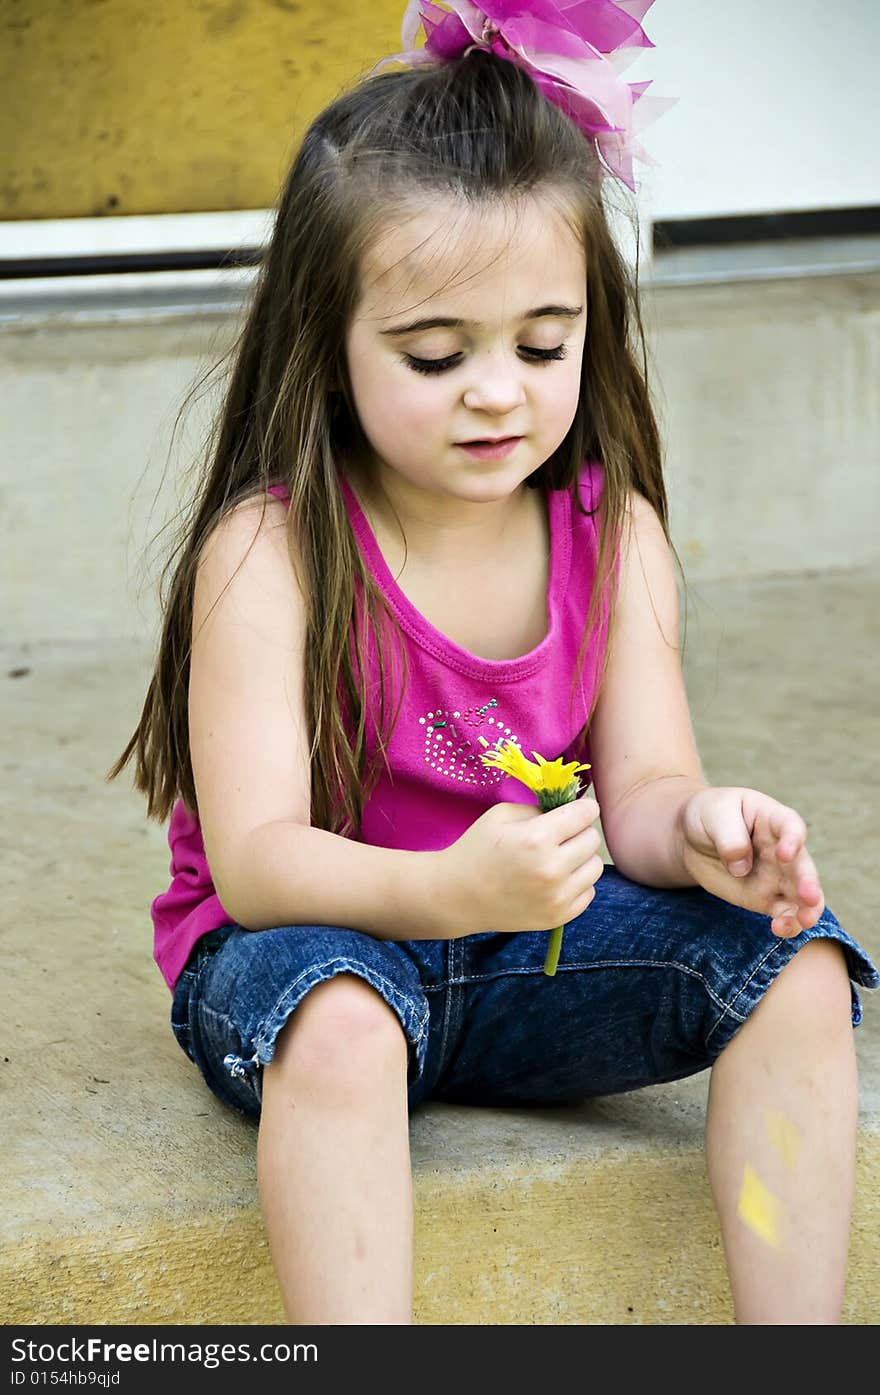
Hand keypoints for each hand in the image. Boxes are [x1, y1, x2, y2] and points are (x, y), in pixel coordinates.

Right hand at [439, 797, 604, 936]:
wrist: (457, 896)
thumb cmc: (477, 849)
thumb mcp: (501, 815)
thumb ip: (539, 809)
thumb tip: (570, 810)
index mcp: (536, 838)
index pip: (586, 814)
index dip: (582, 808)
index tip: (576, 810)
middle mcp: (552, 868)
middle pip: (593, 839)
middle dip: (579, 832)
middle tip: (560, 836)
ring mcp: (557, 896)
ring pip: (595, 866)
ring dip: (581, 858)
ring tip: (558, 858)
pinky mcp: (559, 917)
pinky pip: (588, 891)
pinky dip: (576, 883)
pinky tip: (554, 880)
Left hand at [679, 786, 824, 936]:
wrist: (694, 836)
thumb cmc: (710, 815)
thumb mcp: (714, 815)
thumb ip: (729, 836)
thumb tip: (741, 868)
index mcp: (773, 819)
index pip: (790, 826)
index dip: (793, 840)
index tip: (785, 853)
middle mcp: (783, 849)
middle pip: (802, 866)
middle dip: (809, 883)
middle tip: (810, 898)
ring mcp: (778, 876)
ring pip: (802, 895)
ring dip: (808, 909)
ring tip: (803, 921)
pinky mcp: (766, 897)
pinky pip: (784, 913)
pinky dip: (788, 924)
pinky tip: (780, 930)